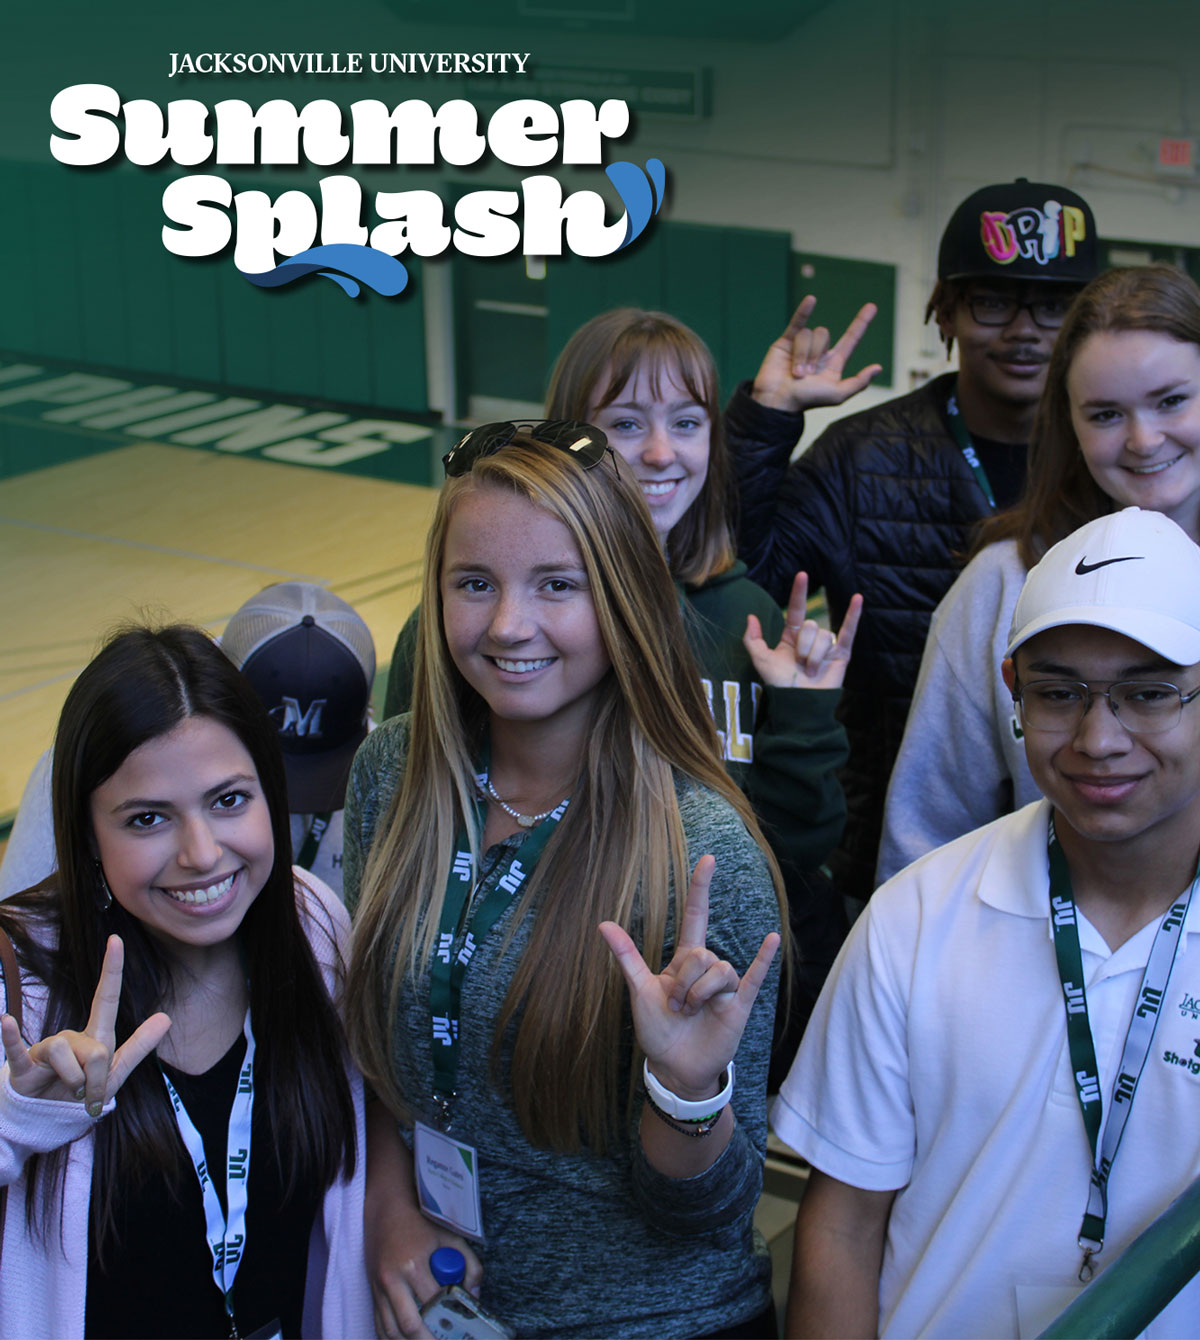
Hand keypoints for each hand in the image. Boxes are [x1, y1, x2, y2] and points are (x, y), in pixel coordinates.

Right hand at [1, 935, 169, 1117]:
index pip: (106, 998)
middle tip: (89, 1094)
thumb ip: (140, 1046)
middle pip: (95, 1051)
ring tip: (69, 1092)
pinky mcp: (24, 1065)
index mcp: (96, 1037)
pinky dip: (12, 1036)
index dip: (112, 969)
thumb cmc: (82, 1092)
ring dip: (74, 1082)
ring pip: (67, 1055)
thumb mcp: (115, 1073)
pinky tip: (7, 1021)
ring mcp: (47, 1048)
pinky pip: (17, 1048)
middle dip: (96, 1080)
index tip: (116, 939)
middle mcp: (71, 1036)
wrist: (49, 1119)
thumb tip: (166, 1017)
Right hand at [369, 1204, 483, 1339]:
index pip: (434, 1302)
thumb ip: (469, 1264)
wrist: (386, 1208)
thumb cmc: (420, 1222)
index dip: (449, 1317)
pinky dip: (391, 1338)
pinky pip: (379, 1325)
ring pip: (391, 1331)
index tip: (461, 1326)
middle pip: (409, 1325)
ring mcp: (379, 1288)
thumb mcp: (450, 1236)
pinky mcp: (372, 1291)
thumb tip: (475, 1295)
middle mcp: (392, 1279)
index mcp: (413, 1264)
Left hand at [599, 856, 779, 1099]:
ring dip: (700, 992)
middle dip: (684, 981)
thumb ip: (627, 957)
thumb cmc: (657, 1030)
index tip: (708, 859)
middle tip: (675, 1006)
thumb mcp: (639, 991)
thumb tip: (603, 923)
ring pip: (720, 969)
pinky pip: (753, 977)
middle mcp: (707, 969)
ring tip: (691, 1012)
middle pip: (701, 953)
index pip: (696, 915)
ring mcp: (724, 987)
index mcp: (683, 961)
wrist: (674, 1068)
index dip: (700, 887)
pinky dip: (763, 959)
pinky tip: (771, 940)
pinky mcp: (739, 1005)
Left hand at [744, 574, 862, 689]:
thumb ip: (752, 639)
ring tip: (812, 672)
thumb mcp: (761, 660)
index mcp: (792, 637)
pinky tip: (858, 599)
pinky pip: (849, 631)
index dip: (799, 592)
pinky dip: (854, 615)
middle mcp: (810, 639)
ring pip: (824, 636)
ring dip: (815, 655)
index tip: (802, 575)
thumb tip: (751, 616)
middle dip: (804, 646)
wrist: (800, 704)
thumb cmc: (780, 684)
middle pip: (811, 626)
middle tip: (800, 665)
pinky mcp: (841, 654)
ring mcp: (827, 646)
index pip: (797, 609)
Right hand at [751, 296, 881, 412]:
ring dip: (802, 354)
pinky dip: (803, 311)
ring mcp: (802, 345)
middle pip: (824, 335)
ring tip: (794, 373)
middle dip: (814, 354)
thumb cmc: (806, 400)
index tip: (872, 307)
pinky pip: (797, 322)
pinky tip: (811, 300)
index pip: (850, 339)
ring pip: (808, 334)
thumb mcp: (836, 395)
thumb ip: (858, 383)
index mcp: (833, 363)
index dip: (861, 323)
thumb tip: (878, 368)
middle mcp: (819, 352)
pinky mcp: (785, 342)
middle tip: (806, 375)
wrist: (777, 401)